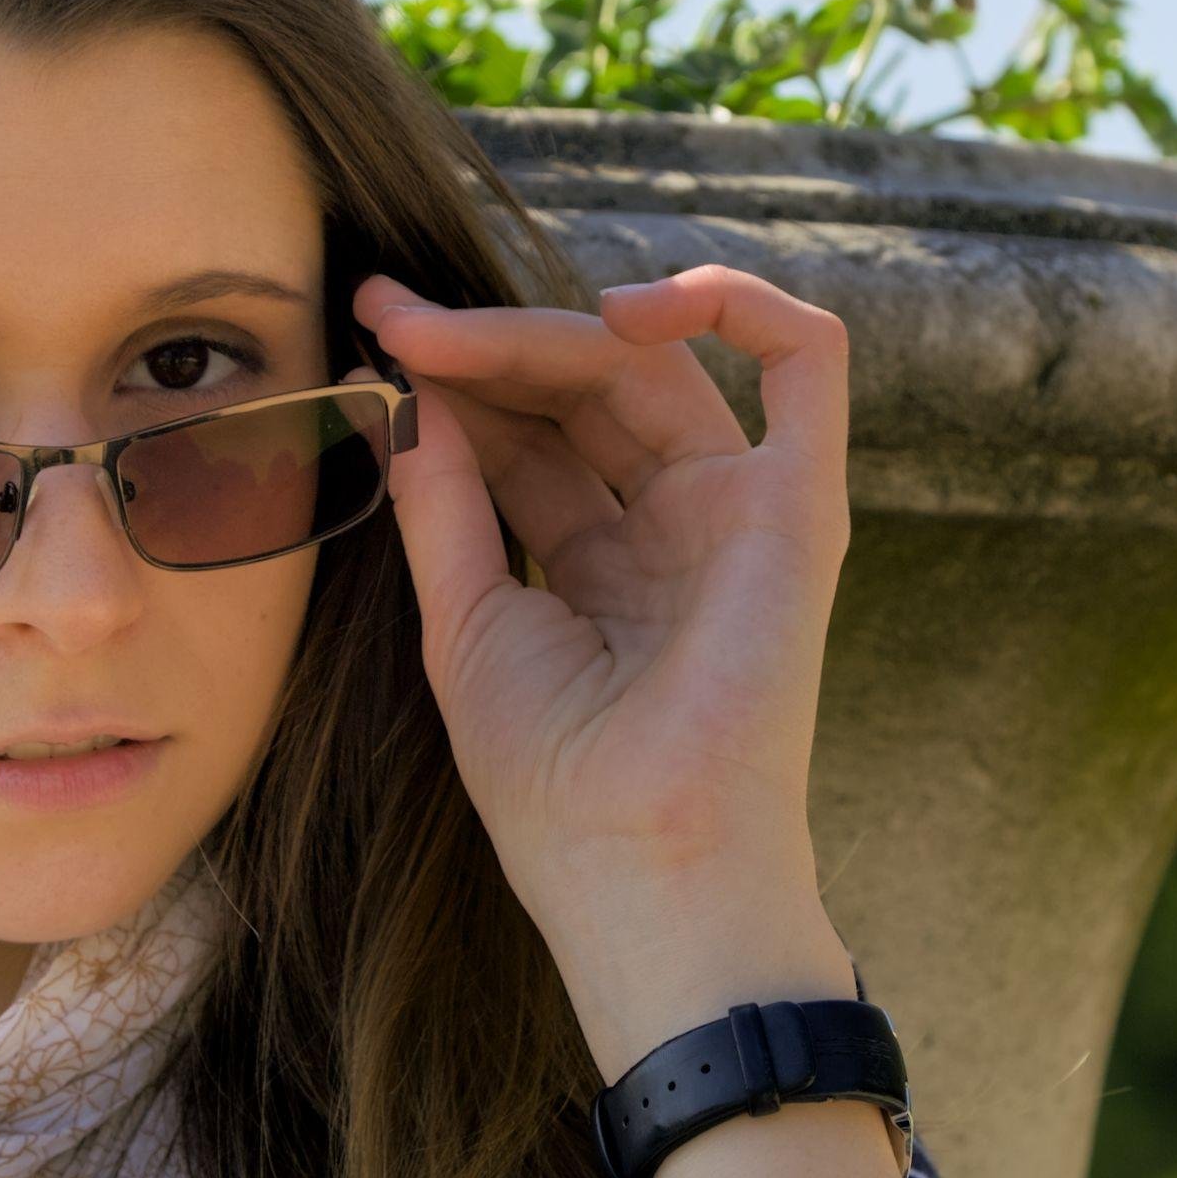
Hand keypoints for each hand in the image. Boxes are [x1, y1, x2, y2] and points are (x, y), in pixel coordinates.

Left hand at [349, 263, 858, 1075]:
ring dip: (542, 331)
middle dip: (482, 347)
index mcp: (602, 565)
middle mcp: (676, 528)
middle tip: (390, 320)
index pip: (529, 436)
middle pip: (581, 391)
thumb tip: (404, 394)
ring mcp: (741, 512)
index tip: (367, 339)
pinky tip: (625, 309)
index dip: (453, 381)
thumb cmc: (558, 794)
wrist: (642, 876)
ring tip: (440, 333)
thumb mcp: (466, 627)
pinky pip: (809, 362)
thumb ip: (444, 504)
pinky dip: (736, 301)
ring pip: (654, 367)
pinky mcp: (799, 506)